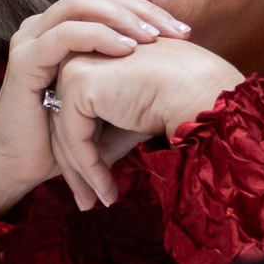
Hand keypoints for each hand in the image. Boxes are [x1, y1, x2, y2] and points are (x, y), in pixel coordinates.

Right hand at [0, 0, 190, 227]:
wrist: (19, 167)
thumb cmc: (64, 135)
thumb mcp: (106, 97)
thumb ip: (131, 74)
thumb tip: (177, 64)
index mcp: (63, 26)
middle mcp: (44, 24)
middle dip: (140, 3)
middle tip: (177, 25)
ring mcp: (31, 38)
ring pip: (79, 5)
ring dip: (122, 17)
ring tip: (155, 37)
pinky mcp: (24, 60)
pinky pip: (64, 36)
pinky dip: (98, 36)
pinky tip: (126, 48)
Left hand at [47, 38, 244, 209]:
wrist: (199, 91)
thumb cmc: (176, 101)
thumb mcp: (130, 119)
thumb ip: (102, 137)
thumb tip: (82, 169)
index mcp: (90, 59)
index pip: (73, 113)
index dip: (82, 153)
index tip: (93, 188)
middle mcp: (78, 58)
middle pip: (64, 123)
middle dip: (76, 169)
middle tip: (88, 204)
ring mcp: (75, 67)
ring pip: (65, 132)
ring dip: (83, 174)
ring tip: (100, 202)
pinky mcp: (79, 82)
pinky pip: (74, 136)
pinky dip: (89, 168)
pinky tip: (107, 191)